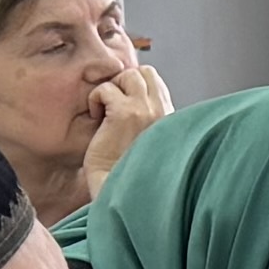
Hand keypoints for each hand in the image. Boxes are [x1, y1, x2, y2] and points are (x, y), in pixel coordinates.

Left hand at [81, 52, 172, 189]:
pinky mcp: (126, 114)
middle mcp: (164, 112)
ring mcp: (147, 110)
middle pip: (146, 73)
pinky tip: (96, 120)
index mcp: (172, 120)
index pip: (157, 85)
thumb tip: (130, 103)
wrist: (122, 195)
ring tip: (104, 113)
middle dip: (125, 83)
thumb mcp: (149, 146)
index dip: (136, 91)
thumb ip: (149, 124)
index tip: (122, 109)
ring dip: (112, 89)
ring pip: (129, 75)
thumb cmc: (130, 176)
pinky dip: (96, 99)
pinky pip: (106, 88)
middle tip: (112, 106)